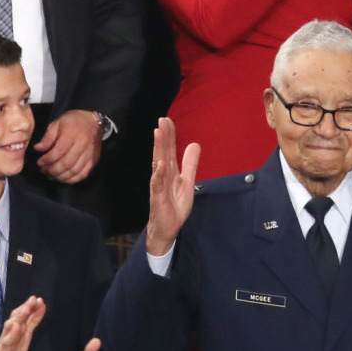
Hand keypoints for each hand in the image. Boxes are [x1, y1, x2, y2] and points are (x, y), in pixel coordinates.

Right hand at [0, 296, 45, 350]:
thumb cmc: (13, 350)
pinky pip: (7, 340)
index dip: (30, 306)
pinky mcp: (3, 350)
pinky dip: (12, 333)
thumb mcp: (26, 334)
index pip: (22, 313)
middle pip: (16, 316)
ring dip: (19, 316)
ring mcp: (5, 339)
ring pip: (10, 325)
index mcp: (16, 327)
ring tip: (27, 308)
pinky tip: (17, 326)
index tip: (39, 299)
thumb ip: (33, 321)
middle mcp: (10, 331)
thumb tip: (41, 306)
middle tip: (34, 299)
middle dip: (25, 307)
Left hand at [33, 110, 102, 183]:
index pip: (59, 151)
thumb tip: (38, 149)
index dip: (48, 159)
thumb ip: (47, 137)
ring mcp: (89, 154)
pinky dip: (72, 179)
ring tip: (51, 175)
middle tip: (44, 171)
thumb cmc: (73, 122)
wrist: (93, 122)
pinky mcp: (93, 161)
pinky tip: (63, 178)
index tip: (40, 162)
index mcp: (72, 134)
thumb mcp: (57, 124)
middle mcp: (82, 145)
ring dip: (60, 176)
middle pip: (66, 163)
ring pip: (74, 171)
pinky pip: (83, 174)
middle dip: (52, 170)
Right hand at [146, 118, 199, 255]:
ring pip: (158, 165)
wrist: (167, 230)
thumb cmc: (174, 207)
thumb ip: (190, 164)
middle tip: (162, 120)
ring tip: (158, 134)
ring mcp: (158, 187)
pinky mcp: (158, 199)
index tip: (167, 120)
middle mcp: (162, 177)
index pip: (169, 150)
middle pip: (162, 153)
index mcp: (170, 172)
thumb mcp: (187, 183)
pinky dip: (158, 174)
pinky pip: (157, 185)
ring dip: (158, 149)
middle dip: (163, 137)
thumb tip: (194, 144)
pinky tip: (159, 163)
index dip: (169, 136)